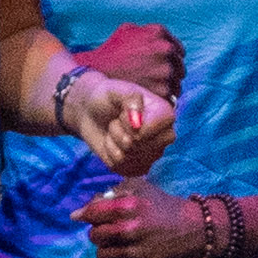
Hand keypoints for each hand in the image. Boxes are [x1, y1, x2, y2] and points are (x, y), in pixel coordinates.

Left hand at [61, 70, 175, 175]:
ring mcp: (152, 154)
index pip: (150, 131)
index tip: (122, 113)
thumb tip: (137, 125)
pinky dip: (109, 154)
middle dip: (119, 132)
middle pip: (138, 145)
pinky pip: (121, 168)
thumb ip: (131, 100)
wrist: (92, 112)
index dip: (129, 125)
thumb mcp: (117, 90)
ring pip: (127, 157)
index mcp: (165, 115)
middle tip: (117, 120)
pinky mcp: (138, 167)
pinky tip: (112, 143)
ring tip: (114, 129)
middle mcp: (164, 136)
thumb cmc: (107, 98)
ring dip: (112, 142)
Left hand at [73, 179, 211, 257]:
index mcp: (129, 207)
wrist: (196, 229)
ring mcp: (137, 253)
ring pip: (102, 255)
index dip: (85, 215)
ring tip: (121, 244)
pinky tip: (126, 257)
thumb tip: (80, 212)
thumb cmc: (164, 206)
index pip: (92, 214)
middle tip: (110, 230)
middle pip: (94, 236)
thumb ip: (111, 194)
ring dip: (107, 249)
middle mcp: (131, 231)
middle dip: (98, 232)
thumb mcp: (140, 188)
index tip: (83, 217)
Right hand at [84, 21, 185, 104]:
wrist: (96, 73)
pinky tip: (148, 96)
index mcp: (159, 33)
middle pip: (179, 66)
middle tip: (154, 79)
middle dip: (170, 72)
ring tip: (149, 89)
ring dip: (168, 86)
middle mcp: (165, 49)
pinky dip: (162, 98)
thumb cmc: (111, 52)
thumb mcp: (127, 30)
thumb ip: (148, 31)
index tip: (163, 65)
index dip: (171, 58)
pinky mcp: (163, 90)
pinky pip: (171, 96)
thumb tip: (163, 37)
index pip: (178, 48)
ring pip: (177, 82)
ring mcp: (166, 70)